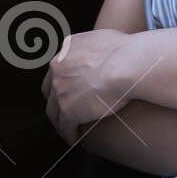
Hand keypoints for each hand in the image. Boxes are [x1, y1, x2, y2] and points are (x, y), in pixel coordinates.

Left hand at [42, 28, 131, 143]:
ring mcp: (61, 92)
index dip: (60, 83)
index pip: (55, 72)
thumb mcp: (100, 38)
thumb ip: (89, 46)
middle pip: (50, 92)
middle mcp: (57, 71)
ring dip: (60, 121)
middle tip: (63, 111)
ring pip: (54, 112)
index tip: (67, 91)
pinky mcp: (69, 111)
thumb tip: (95, 50)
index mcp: (65, 53)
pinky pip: (65, 127)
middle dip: (55, 102)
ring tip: (68, 130)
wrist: (126, 64)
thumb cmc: (123, 50)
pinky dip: (68, 134)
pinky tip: (74, 139)